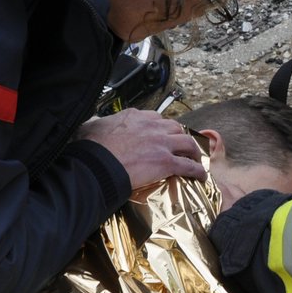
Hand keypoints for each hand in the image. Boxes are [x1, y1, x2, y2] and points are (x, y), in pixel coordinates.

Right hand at [76, 109, 207, 189]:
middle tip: (180, 146)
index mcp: (134, 116)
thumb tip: (92, 125)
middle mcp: (151, 126)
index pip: (155, 118)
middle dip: (179, 136)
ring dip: (193, 151)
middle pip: (175, 127)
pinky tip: (201, 175)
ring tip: (194, 158)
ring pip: (187, 142)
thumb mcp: (91, 127)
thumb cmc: (91, 149)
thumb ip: (96, 124)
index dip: (160, 128)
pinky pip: (189, 165)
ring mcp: (161, 143)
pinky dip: (197, 170)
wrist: (97, 164)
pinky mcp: (166, 162)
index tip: (160, 135)